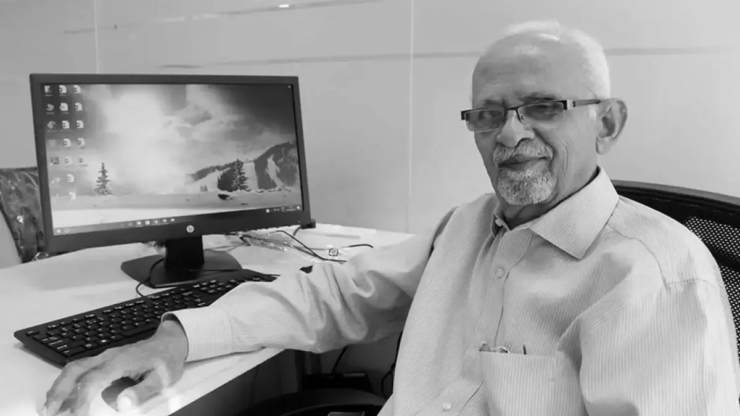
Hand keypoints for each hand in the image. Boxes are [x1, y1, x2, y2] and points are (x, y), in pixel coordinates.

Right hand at [41, 320, 188, 415]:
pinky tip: (62, 395)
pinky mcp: (104, 360)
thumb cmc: (166, 360)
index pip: (93, 380)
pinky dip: (67, 381)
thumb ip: (142, 391)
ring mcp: (104, 357)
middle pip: (75, 370)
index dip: (81, 398)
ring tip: (49, 407)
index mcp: (121, 361)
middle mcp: (108, 357)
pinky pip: (80, 368)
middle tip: (48, 412)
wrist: (170, 342)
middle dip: (59, 391)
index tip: (77, 415)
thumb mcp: (161, 378)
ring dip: (59, 386)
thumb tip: (122, 404)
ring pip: (74, 368)